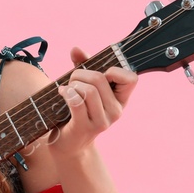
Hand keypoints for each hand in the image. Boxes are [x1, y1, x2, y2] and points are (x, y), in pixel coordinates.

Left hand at [46, 46, 138, 160]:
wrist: (68, 143)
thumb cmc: (77, 110)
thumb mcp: (84, 86)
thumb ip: (82, 65)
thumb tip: (76, 49)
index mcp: (121, 100)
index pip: (131, 79)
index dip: (114, 70)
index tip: (100, 74)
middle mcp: (116, 112)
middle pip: (100, 78)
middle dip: (81, 73)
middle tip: (72, 80)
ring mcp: (102, 122)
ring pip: (88, 90)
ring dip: (73, 84)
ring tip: (67, 89)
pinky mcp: (85, 128)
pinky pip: (76, 102)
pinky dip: (67, 92)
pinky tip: (62, 93)